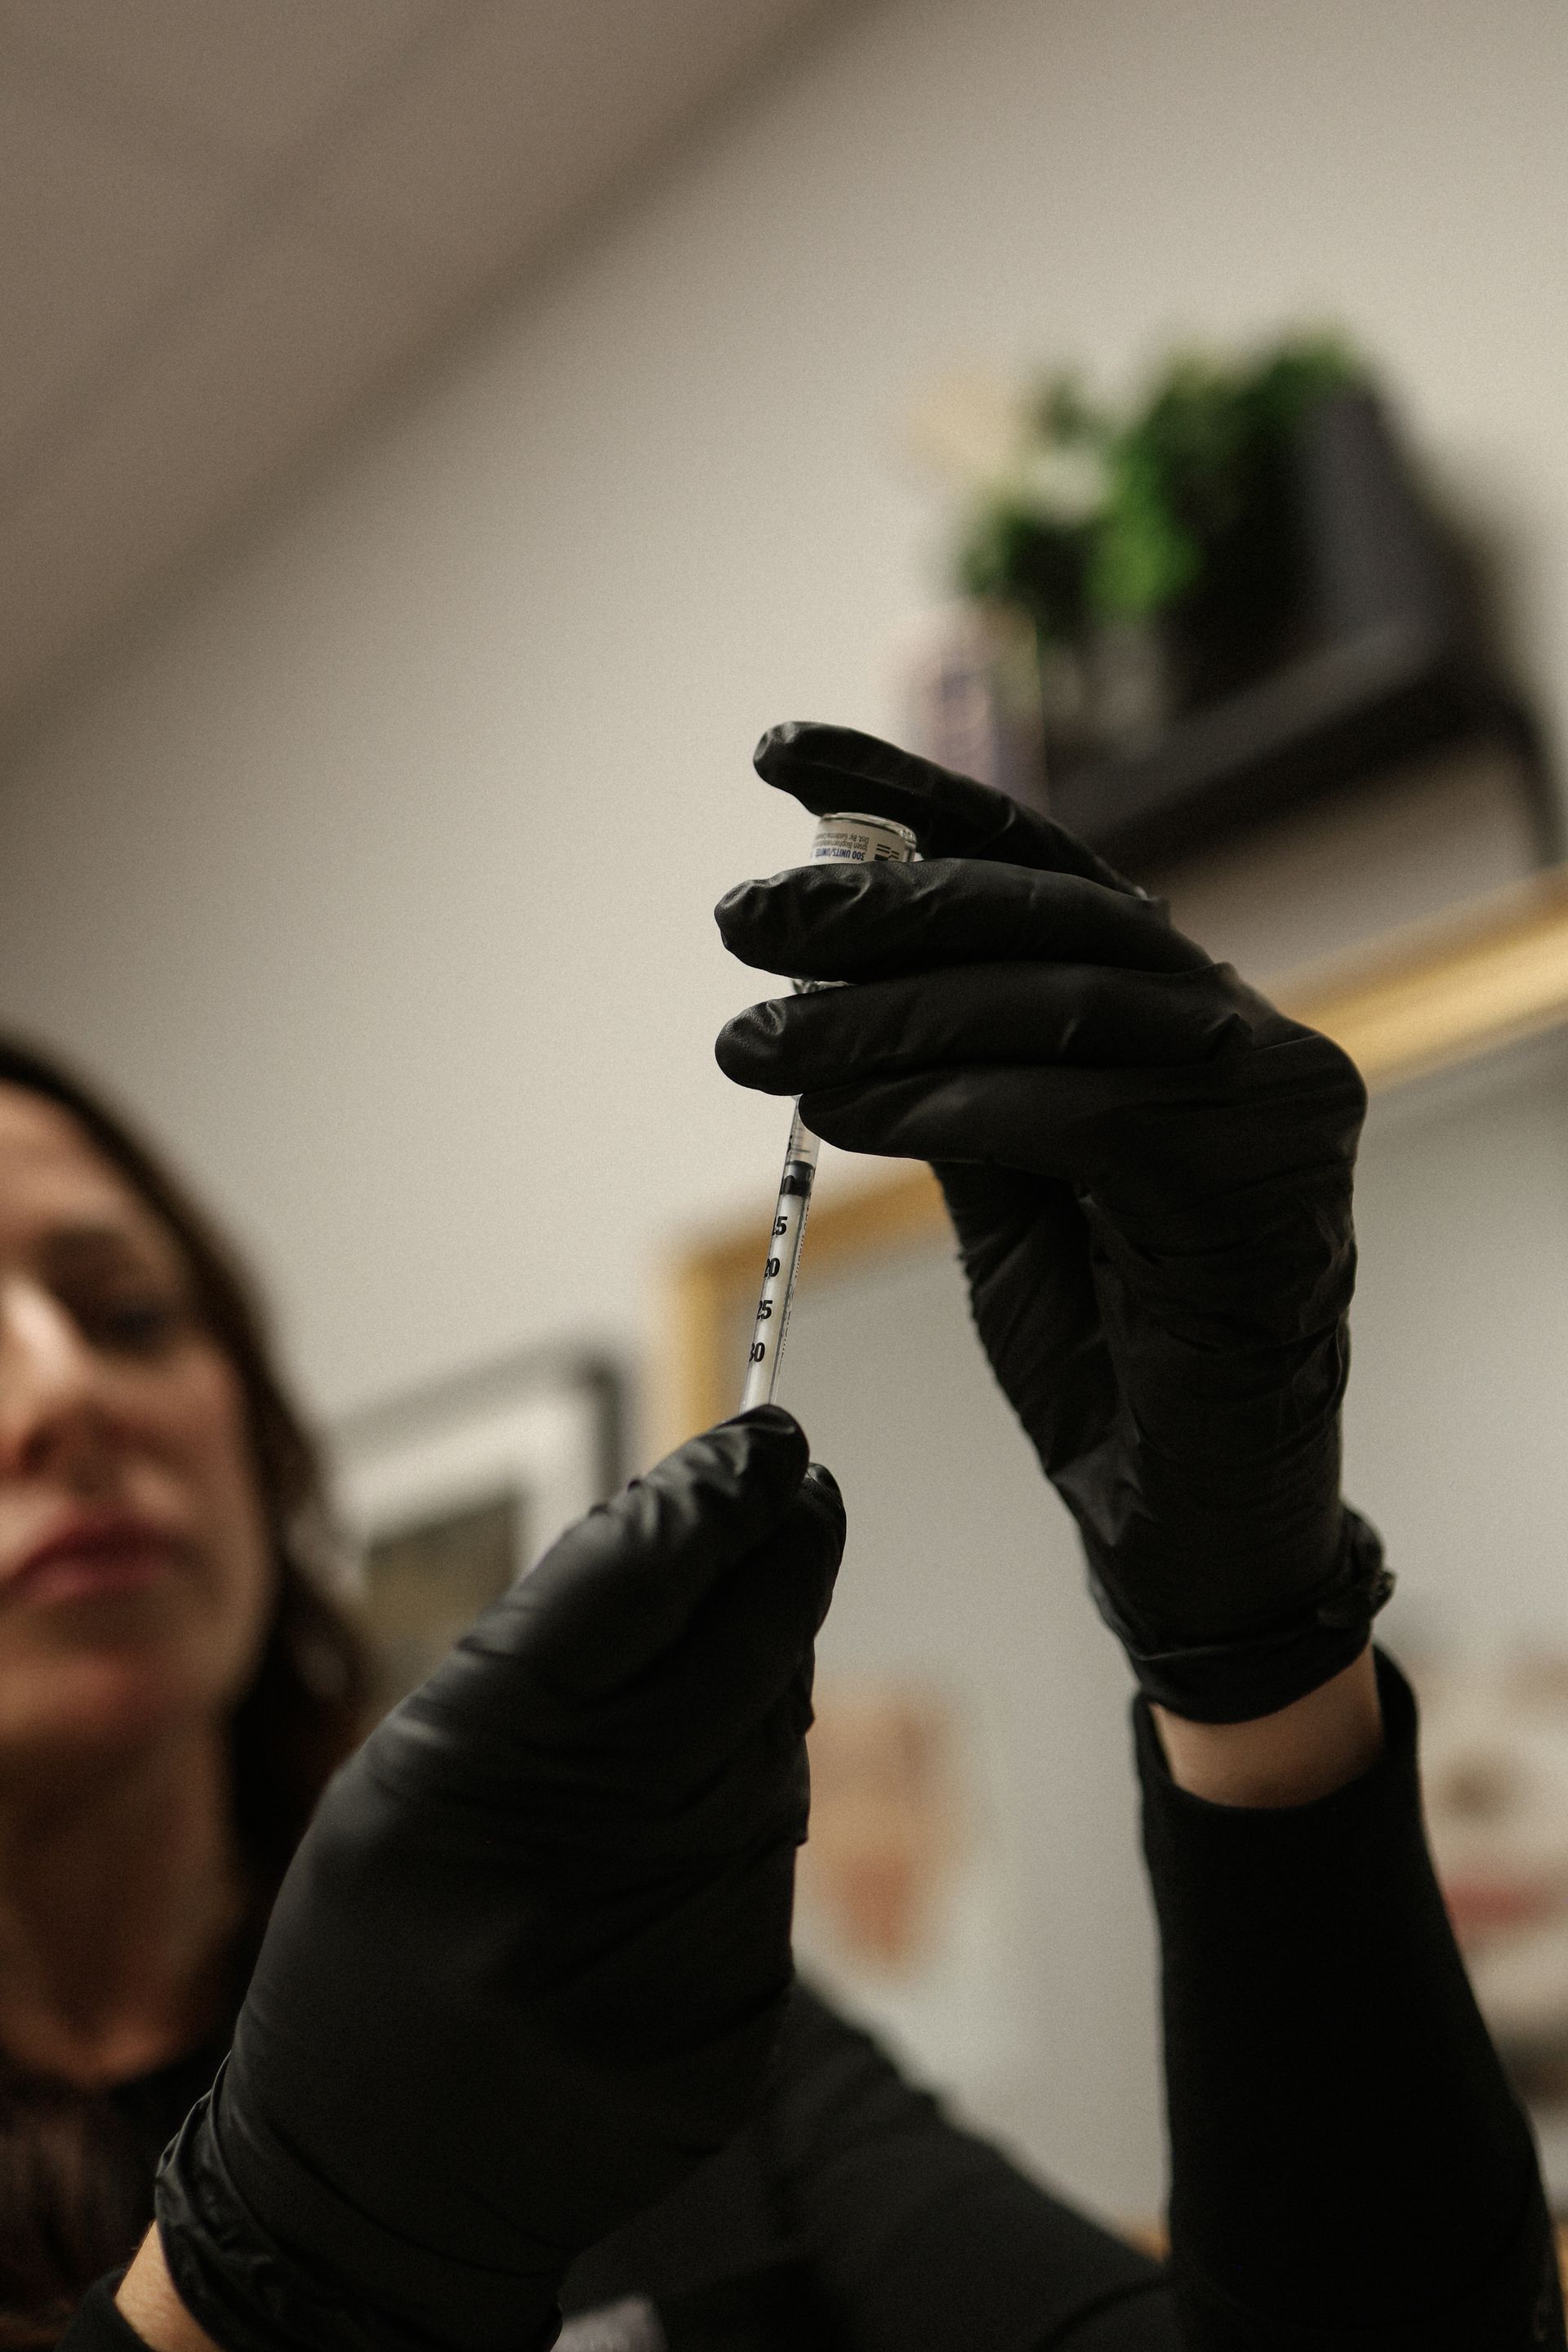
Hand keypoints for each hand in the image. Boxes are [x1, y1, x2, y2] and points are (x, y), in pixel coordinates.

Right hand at [153, 1407, 843, 2351]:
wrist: (373, 2195)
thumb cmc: (371, 1956)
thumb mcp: (399, 1780)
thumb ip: (541, 1659)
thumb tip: (689, 1538)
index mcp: (448, 1795)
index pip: (621, 1603)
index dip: (707, 1505)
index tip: (767, 1441)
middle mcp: (562, 1882)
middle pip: (729, 1666)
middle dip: (777, 1560)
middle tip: (799, 1485)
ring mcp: (654, 1970)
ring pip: (769, 1759)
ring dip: (765, 1684)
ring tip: (725, 1655)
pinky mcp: (725, 2036)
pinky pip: (770, 1867)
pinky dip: (749, 1807)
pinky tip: (697, 1800)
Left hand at [715, 723, 1388, 1725]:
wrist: (1188, 1517)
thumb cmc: (1103, 1353)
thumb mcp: (1001, 1188)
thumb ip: (952, 1080)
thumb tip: (837, 994)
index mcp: (1171, 1004)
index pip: (1034, 866)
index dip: (908, 804)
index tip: (782, 759)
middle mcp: (1233, 1022)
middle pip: (1041, 913)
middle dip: (874, 908)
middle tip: (741, 921)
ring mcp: (1266, 1087)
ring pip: (1054, 1000)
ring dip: (887, 1014)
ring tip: (758, 1038)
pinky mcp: (1263, 1169)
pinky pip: (1083, 1108)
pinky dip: (953, 1104)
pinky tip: (846, 1110)